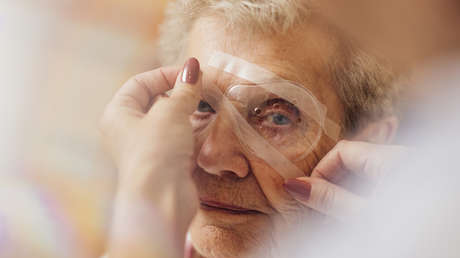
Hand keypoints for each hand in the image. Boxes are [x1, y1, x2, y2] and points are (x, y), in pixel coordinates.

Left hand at [99, 58, 201, 257]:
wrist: (162, 199)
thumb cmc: (157, 151)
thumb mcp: (171, 112)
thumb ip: (184, 89)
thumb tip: (193, 67)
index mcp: (118, 114)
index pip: (140, 83)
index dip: (166, 74)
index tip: (192, 73)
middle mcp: (127, 130)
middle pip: (153, 101)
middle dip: (178, 93)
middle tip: (202, 89)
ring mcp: (146, 148)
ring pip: (167, 121)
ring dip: (187, 112)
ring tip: (206, 107)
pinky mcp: (163, 163)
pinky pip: (177, 139)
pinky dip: (190, 131)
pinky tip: (204, 128)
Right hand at [284, 140, 407, 220]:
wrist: (447, 246)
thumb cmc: (412, 231)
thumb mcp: (365, 217)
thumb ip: (329, 199)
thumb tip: (294, 185)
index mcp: (392, 160)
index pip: (342, 150)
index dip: (321, 170)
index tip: (310, 194)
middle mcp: (401, 160)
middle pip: (353, 160)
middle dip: (332, 182)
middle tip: (321, 209)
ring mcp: (407, 173)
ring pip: (364, 173)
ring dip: (346, 191)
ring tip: (338, 216)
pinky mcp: (410, 185)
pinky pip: (378, 182)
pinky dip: (362, 195)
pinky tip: (357, 214)